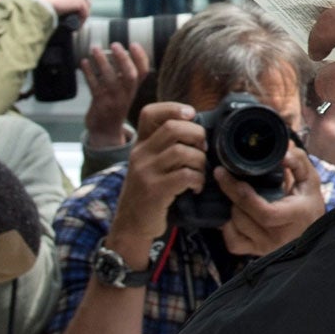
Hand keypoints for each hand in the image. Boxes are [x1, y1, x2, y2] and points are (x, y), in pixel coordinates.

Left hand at [82, 42, 147, 147]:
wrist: (105, 131)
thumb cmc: (114, 106)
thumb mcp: (125, 92)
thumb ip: (125, 75)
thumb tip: (120, 51)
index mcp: (133, 89)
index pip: (143, 72)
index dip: (140, 57)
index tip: (133, 44)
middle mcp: (126, 94)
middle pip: (130, 76)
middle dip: (123, 59)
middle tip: (115, 44)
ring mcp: (113, 100)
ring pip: (110, 80)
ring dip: (102, 62)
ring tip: (95, 48)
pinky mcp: (99, 104)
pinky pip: (94, 86)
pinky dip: (89, 73)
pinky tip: (84, 62)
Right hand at [105, 101, 206, 257]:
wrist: (131, 225)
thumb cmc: (148, 193)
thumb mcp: (149, 165)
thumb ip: (164, 148)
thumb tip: (197, 130)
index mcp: (140, 145)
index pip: (149, 113)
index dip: (173, 108)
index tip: (191, 114)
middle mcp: (140, 154)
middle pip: (173, 129)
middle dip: (197, 135)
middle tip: (203, 149)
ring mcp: (146, 172)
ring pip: (182, 152)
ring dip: (200, 161)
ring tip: (200, 173)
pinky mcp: (154, 191)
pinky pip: (184, 176)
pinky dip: (197, 180)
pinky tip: (196, 187)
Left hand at [219, 144, 326, 256]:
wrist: (310, 233)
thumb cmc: (308, 205)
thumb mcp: (310, 180)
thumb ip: (299, 162)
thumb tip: (284, 152)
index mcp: (294, 217)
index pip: (264, 212)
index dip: (242, 194)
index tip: (226, 173)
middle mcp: (278, 237)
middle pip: (243, 217)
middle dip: (232, 194)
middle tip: (225, 176)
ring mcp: (265, 248)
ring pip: (235, 226)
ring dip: (232, 207)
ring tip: (238, 194)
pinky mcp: (255, 253)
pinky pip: (232, 242)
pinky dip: (229, 226)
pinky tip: (237, 214)